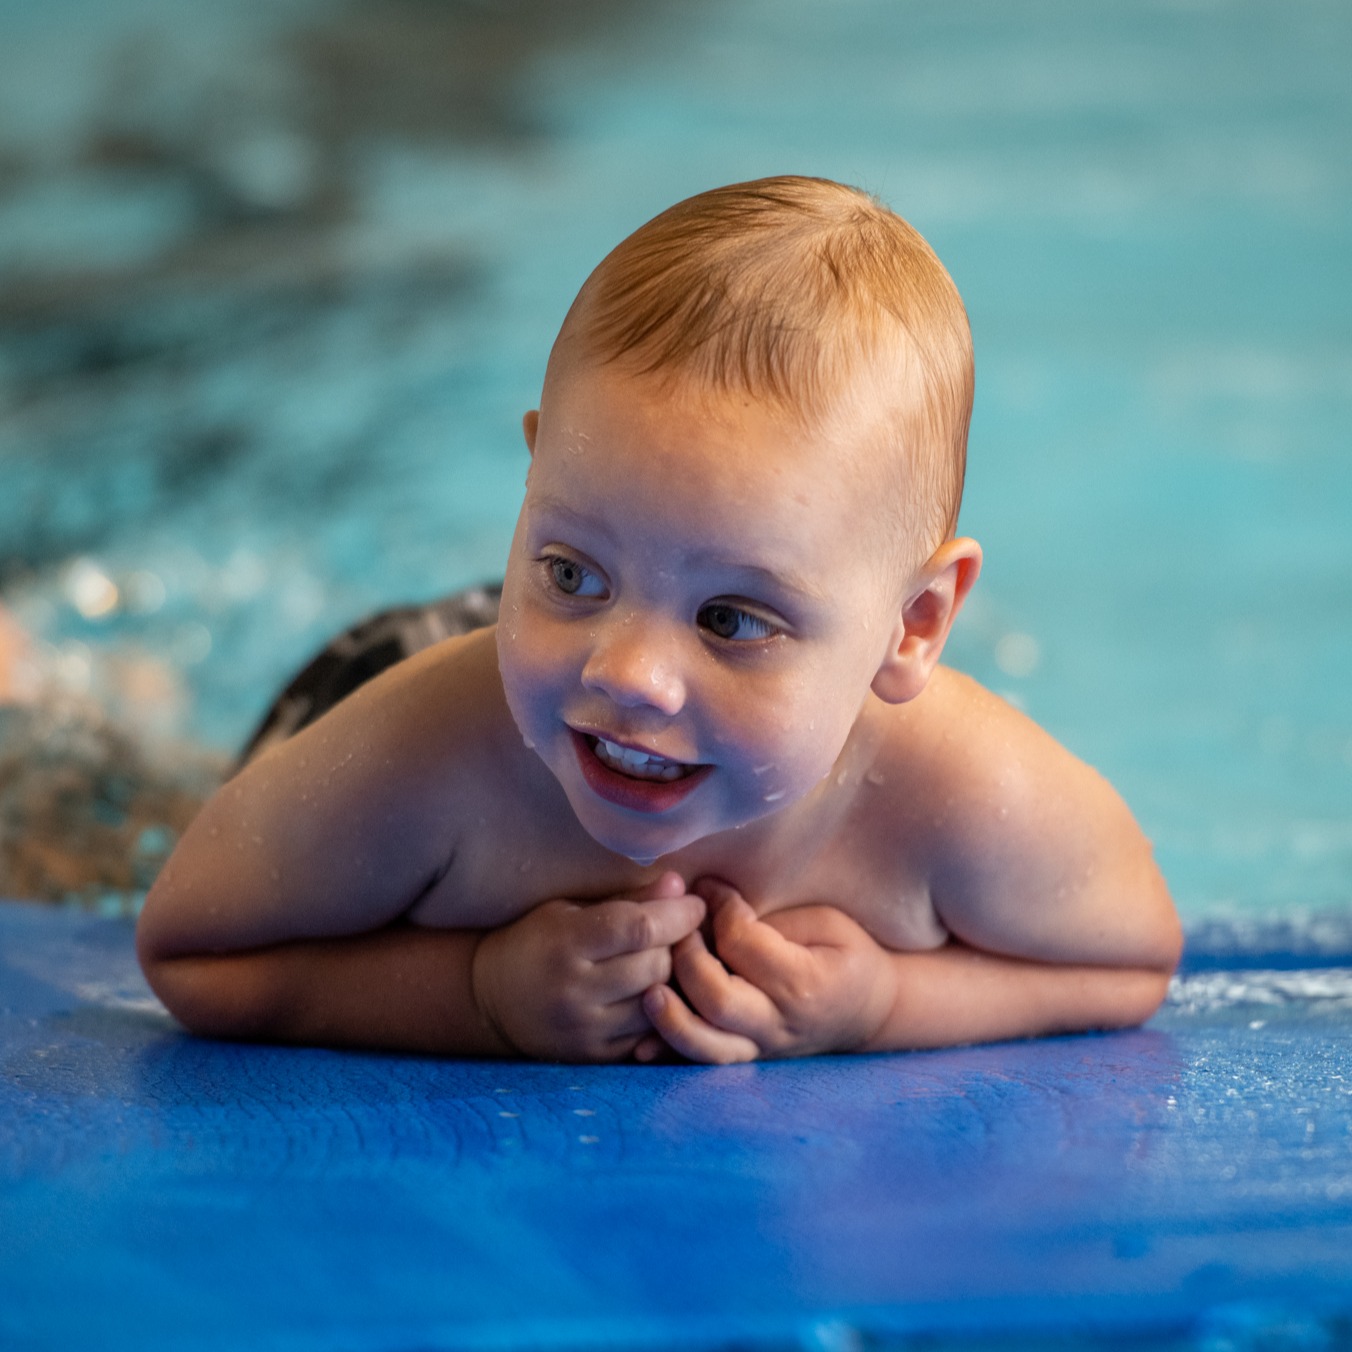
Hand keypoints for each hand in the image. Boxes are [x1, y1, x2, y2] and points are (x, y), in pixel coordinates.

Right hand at [470, 872, 703, 1061]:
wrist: (492, 1000)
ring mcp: (585, 1030)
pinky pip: (649, 1036)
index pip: (639, 928)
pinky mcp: (595, 1057)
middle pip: (655, 966)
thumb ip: (628, 900)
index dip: (678, 914)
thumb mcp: (571, 909)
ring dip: (672, 980)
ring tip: (669, 961)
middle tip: (681, 932)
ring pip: (659, 1004)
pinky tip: (657, 993)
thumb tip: (679, 885)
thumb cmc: (537, 940)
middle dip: (677, 945)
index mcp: (566, 944)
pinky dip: (662, 1013)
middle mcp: (575, 991)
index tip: (694, 903)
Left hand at [641, 878, 896, 1062]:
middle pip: (715, 998)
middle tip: (675, 925)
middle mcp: (779, 1023)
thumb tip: (709, 899)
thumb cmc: (848, 955)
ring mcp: (761, 1048)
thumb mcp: (824, 923)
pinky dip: (669, 1052)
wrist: (871, 1010)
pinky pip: (701, 1064)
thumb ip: (770, 920)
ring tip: (648, 989)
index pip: (742, 943)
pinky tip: (637, 1041)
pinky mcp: (746, 1059)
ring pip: (705, 1046)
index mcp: (804, 982)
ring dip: (670, 1017)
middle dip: (685, 956)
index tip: (709, 887)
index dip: (718, 908)